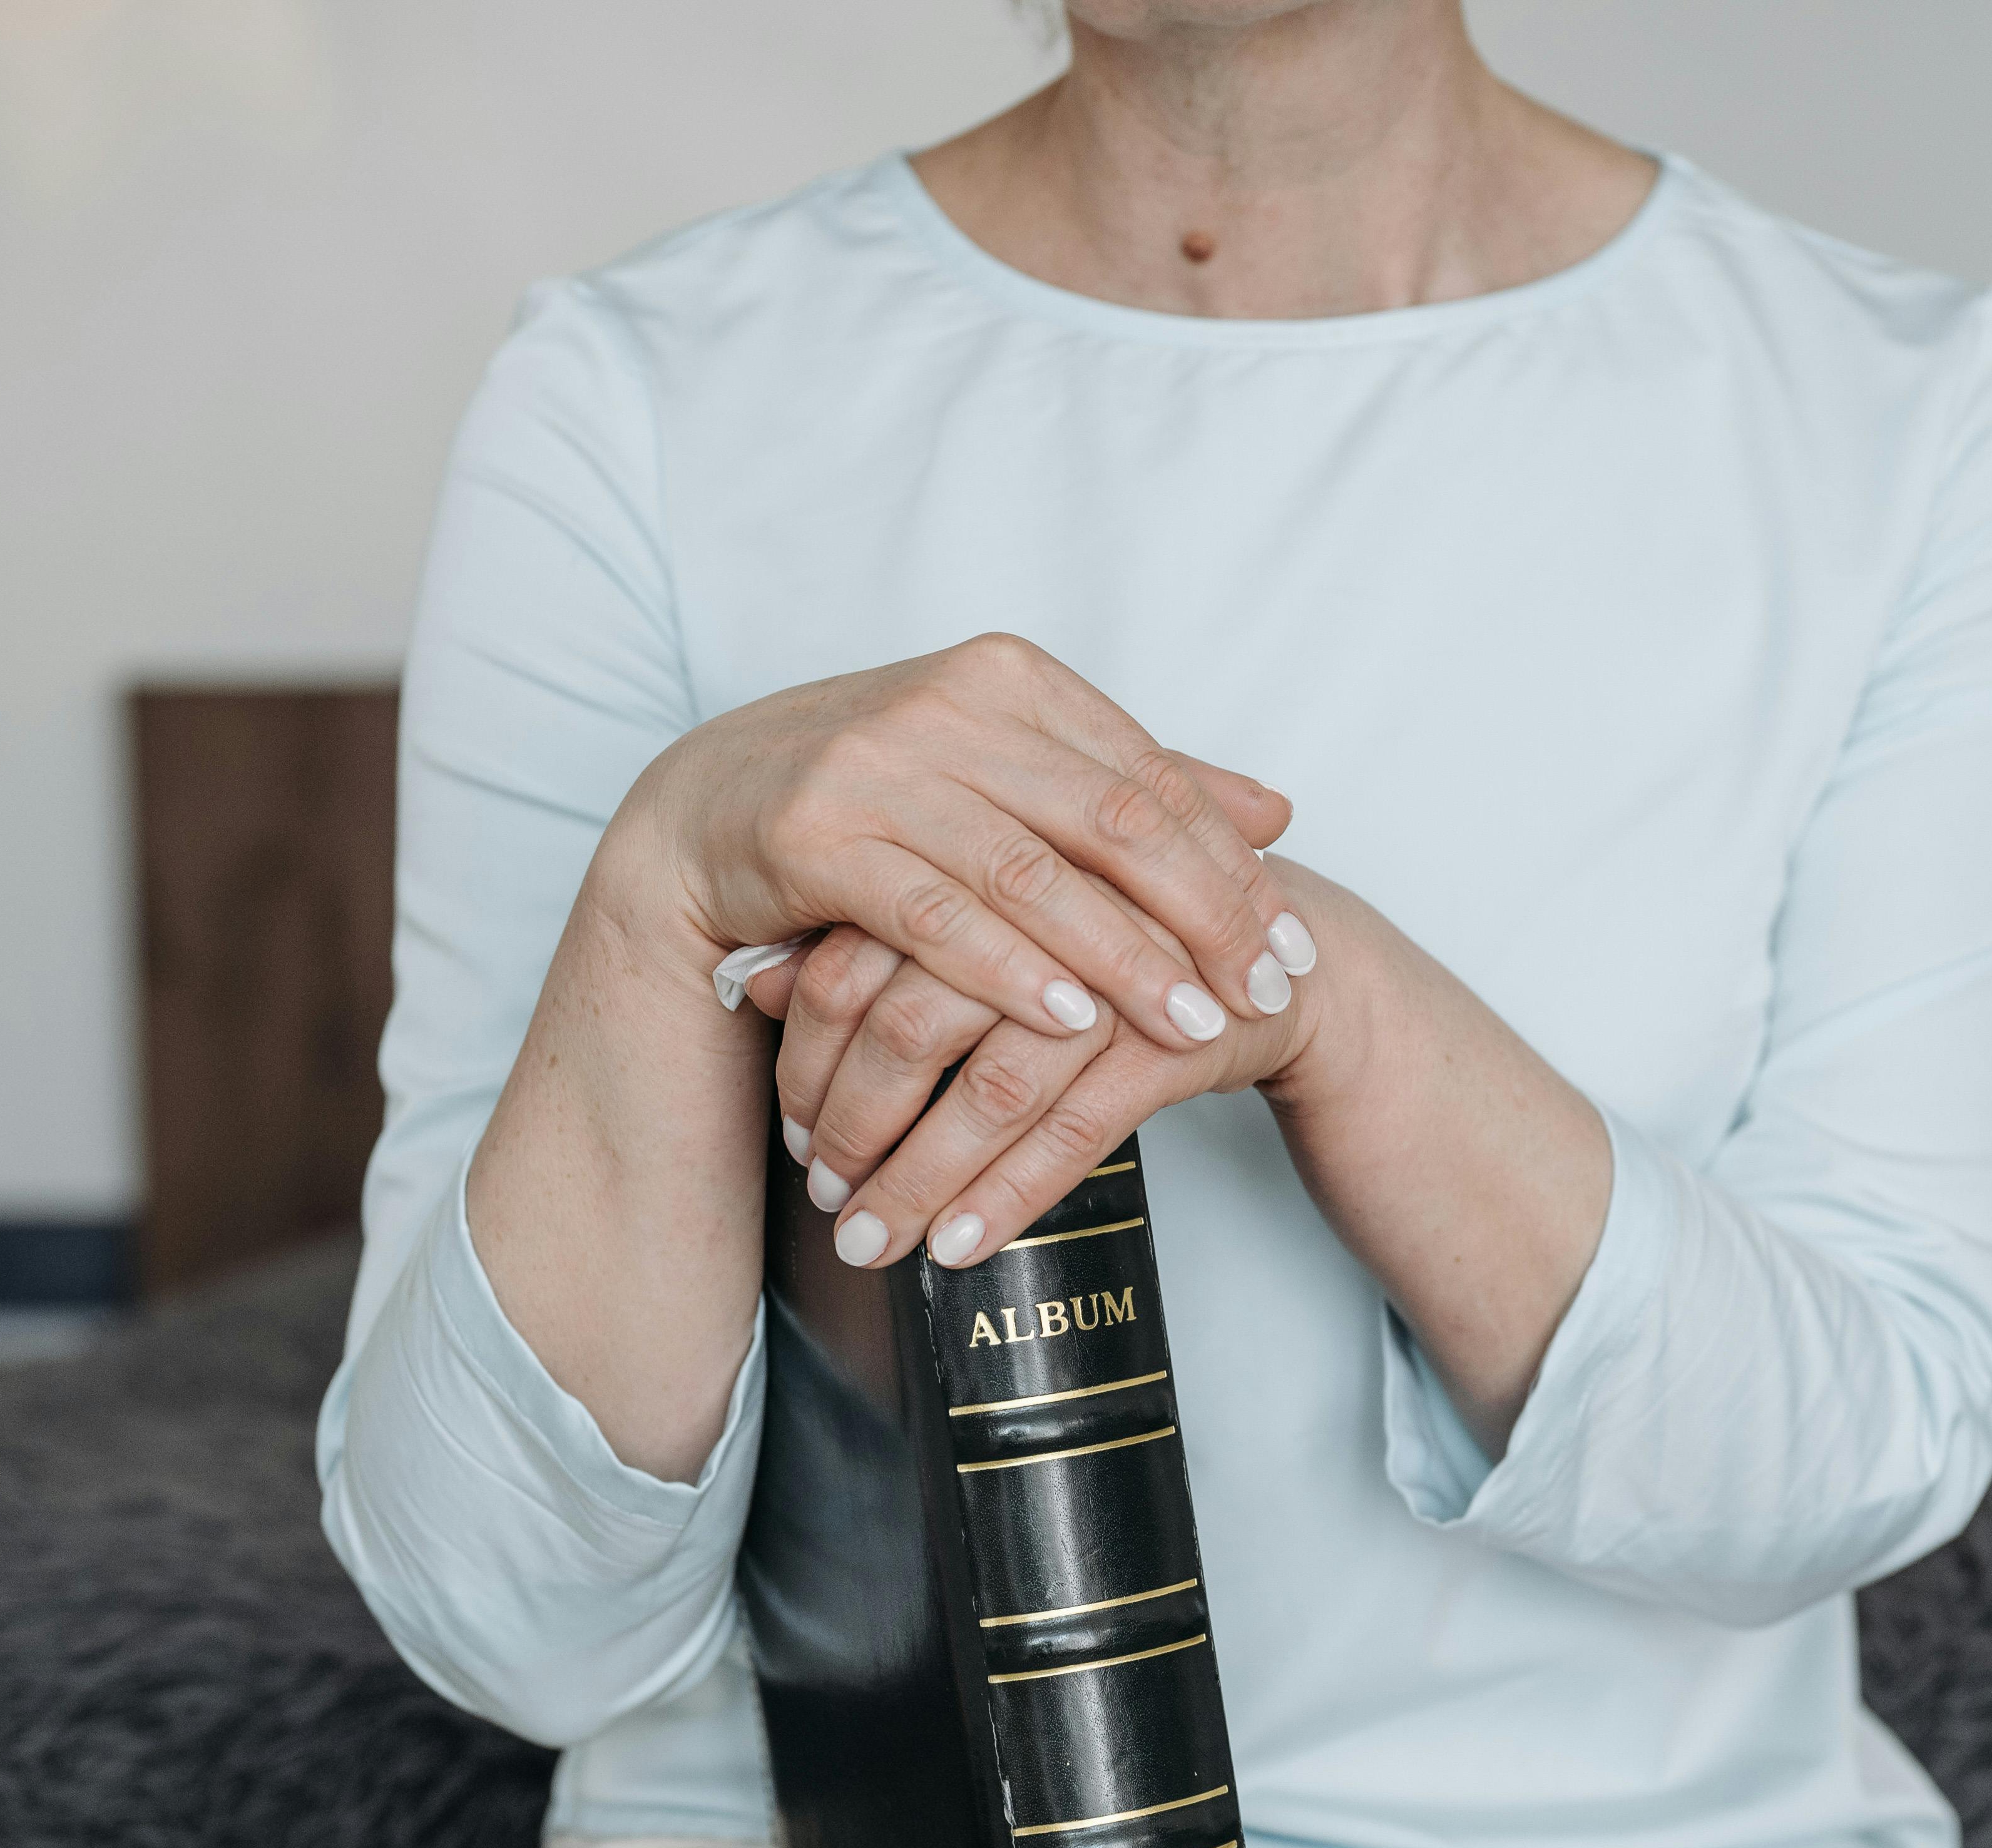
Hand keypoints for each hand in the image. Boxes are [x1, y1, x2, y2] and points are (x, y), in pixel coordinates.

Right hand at [613, 631, 1310, 1052]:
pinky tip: (1072, 1021)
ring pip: (1033, 873)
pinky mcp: (816, 834)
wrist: (698, 814)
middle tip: (1266, 994)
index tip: (1293, 948)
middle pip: (1114, 821)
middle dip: (1204, 918)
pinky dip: (1011, 969)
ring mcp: (877, 765)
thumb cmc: (872, 803)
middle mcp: (950, 704)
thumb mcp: (1008, 778)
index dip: (1234, 869)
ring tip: (1193, 1024)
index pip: (1153, 780)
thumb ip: (1132, 791)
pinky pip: (935, 913)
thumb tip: (1276, 811)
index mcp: (1010, 679)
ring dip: (1123, 958)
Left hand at [738, 862, 1356, 1267]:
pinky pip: (1073, 1131)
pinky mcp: (1173, 1034)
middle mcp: (1043, 907)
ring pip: (988, 1089)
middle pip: (912, 1024)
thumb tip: (751, 979)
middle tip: (822, 1195)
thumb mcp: (990, 928)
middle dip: (855, 1126)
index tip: (791, 1127)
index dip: (811, 1051)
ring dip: (920, 1179)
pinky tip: (959, 1246)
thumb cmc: (1108, 935)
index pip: (858, 957)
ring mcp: (1115, 971)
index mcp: (982, 859)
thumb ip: (876, 941)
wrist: (1276, 951)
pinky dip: (1008, 1196)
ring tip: (871, 1242)